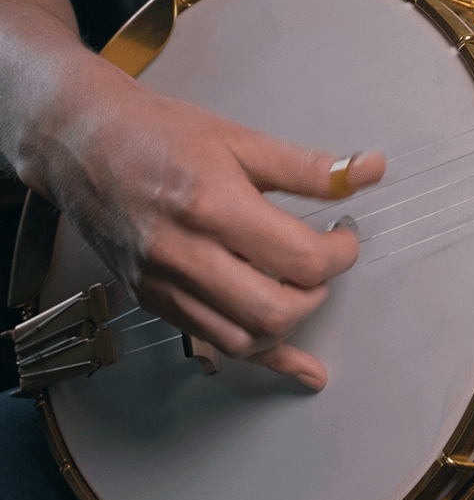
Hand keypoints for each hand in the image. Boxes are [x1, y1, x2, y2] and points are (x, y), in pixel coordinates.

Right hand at [20, 64, 383, 389]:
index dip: (341, 253)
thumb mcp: (242, 139)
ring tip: (301, 289)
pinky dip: (261, 354)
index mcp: (212, 207)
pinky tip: (297, 365)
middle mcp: (183, 254)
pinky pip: (214, 344)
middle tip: (323, 263)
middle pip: (275, 310)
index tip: (344, 236)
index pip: (300, 258)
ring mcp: (163, 283)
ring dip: (288, 324)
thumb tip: (368, 171)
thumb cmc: (156, 135)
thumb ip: (310, 168)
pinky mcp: (152, 299)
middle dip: (317, 292)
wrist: (79, 143)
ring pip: (244, 339)